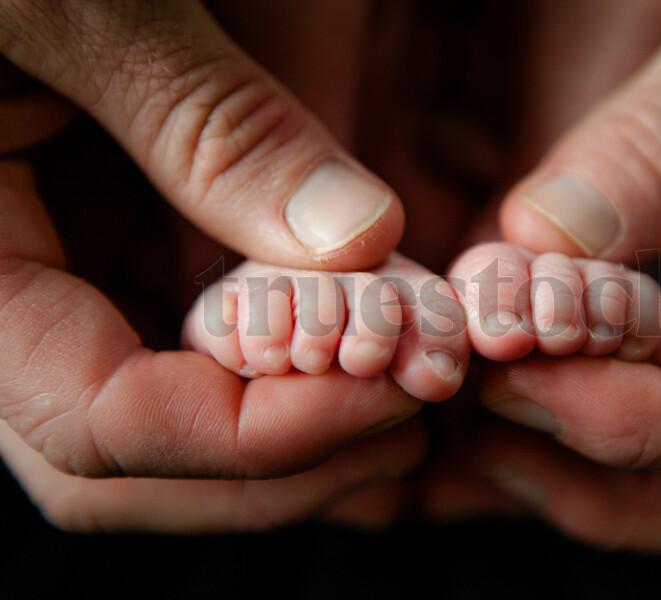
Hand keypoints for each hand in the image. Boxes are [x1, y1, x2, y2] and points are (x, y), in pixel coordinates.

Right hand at [0, 0, 416, 530]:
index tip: (386, 394)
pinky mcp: (110, 246)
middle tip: (412, 416)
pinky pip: (192, 341)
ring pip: (173, 416)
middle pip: (140, 459)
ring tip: (407, 387)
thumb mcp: (88, 7)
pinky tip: (364, 336)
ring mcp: (63, 280)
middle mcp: (9, 301)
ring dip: (299, 426)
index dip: (255, 436)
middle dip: (287, 461)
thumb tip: (357, 239)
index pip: (100, 426)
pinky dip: (284, 358)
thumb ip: (207, 123)